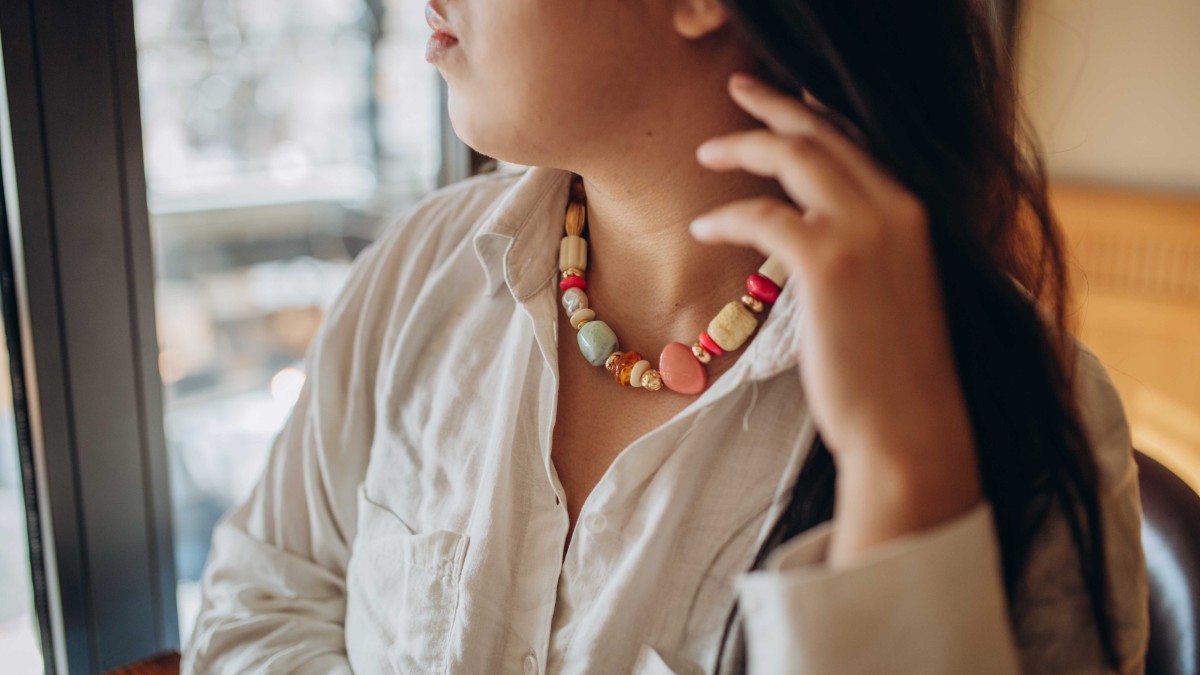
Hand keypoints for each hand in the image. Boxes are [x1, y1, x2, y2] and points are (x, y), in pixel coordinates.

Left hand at [690, 72, 981, 561]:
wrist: (910, 429)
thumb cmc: (895, 375)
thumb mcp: (893, 294)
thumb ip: (867, 251)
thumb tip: (816, 235)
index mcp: (913, 214)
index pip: (859, 143)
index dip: (817, 113)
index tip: (786, 95)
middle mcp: (896, 210)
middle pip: (824, 132)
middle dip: (775, 104)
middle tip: (739, 88)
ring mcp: (865, 232)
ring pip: (794, 156)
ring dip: (743, 146)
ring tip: (706, 151)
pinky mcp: (829, 264)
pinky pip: (762, 214)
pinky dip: (727, 215)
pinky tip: (703, 227)